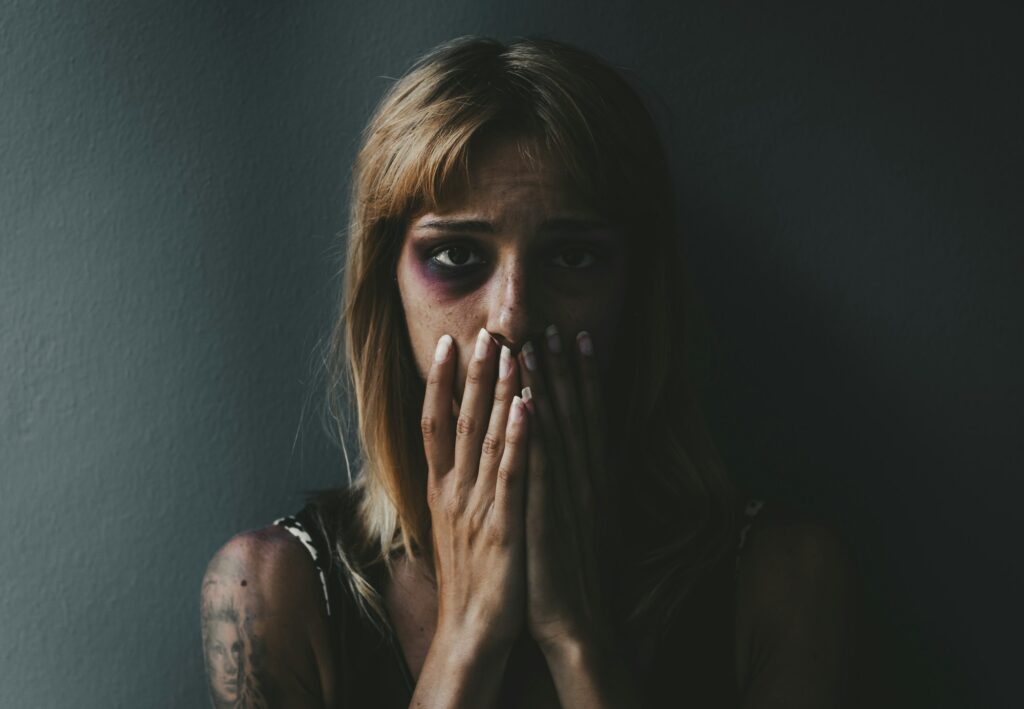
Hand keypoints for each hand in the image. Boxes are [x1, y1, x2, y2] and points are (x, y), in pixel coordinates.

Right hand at [421, 328, 529, 652]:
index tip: (446, 344)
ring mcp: (477, 508)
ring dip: (498, 393)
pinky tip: (528, 406)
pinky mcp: (503, 528)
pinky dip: (519, 438)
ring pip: (487, 439)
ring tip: (510, 351)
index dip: (438, 382)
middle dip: (471, 373)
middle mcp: (454, 492)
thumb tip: (451, 456)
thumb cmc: (468, 579)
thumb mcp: (453, 526)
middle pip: (459, 420)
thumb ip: (453, 488)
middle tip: (483, 329)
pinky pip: (513, 475)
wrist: (470, 633)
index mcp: (442, 490)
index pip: (433, 423)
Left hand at [517, 326, 620, 651]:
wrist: (574, 625)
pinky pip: (538, 471)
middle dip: (563, 370)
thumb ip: (572, 483)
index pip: (587, 418)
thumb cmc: (570, 573)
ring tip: (535, 350)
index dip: (583, 377)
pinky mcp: (545, 521)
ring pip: (555, 434)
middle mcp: (581, 484)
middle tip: (552, 327)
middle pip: (573, 415)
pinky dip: (531, 437)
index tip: (575, 338)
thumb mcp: (577, 520)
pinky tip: (524, 407)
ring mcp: (565, 501)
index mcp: (588, 482)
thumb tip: (566, 451)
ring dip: (546, 390)